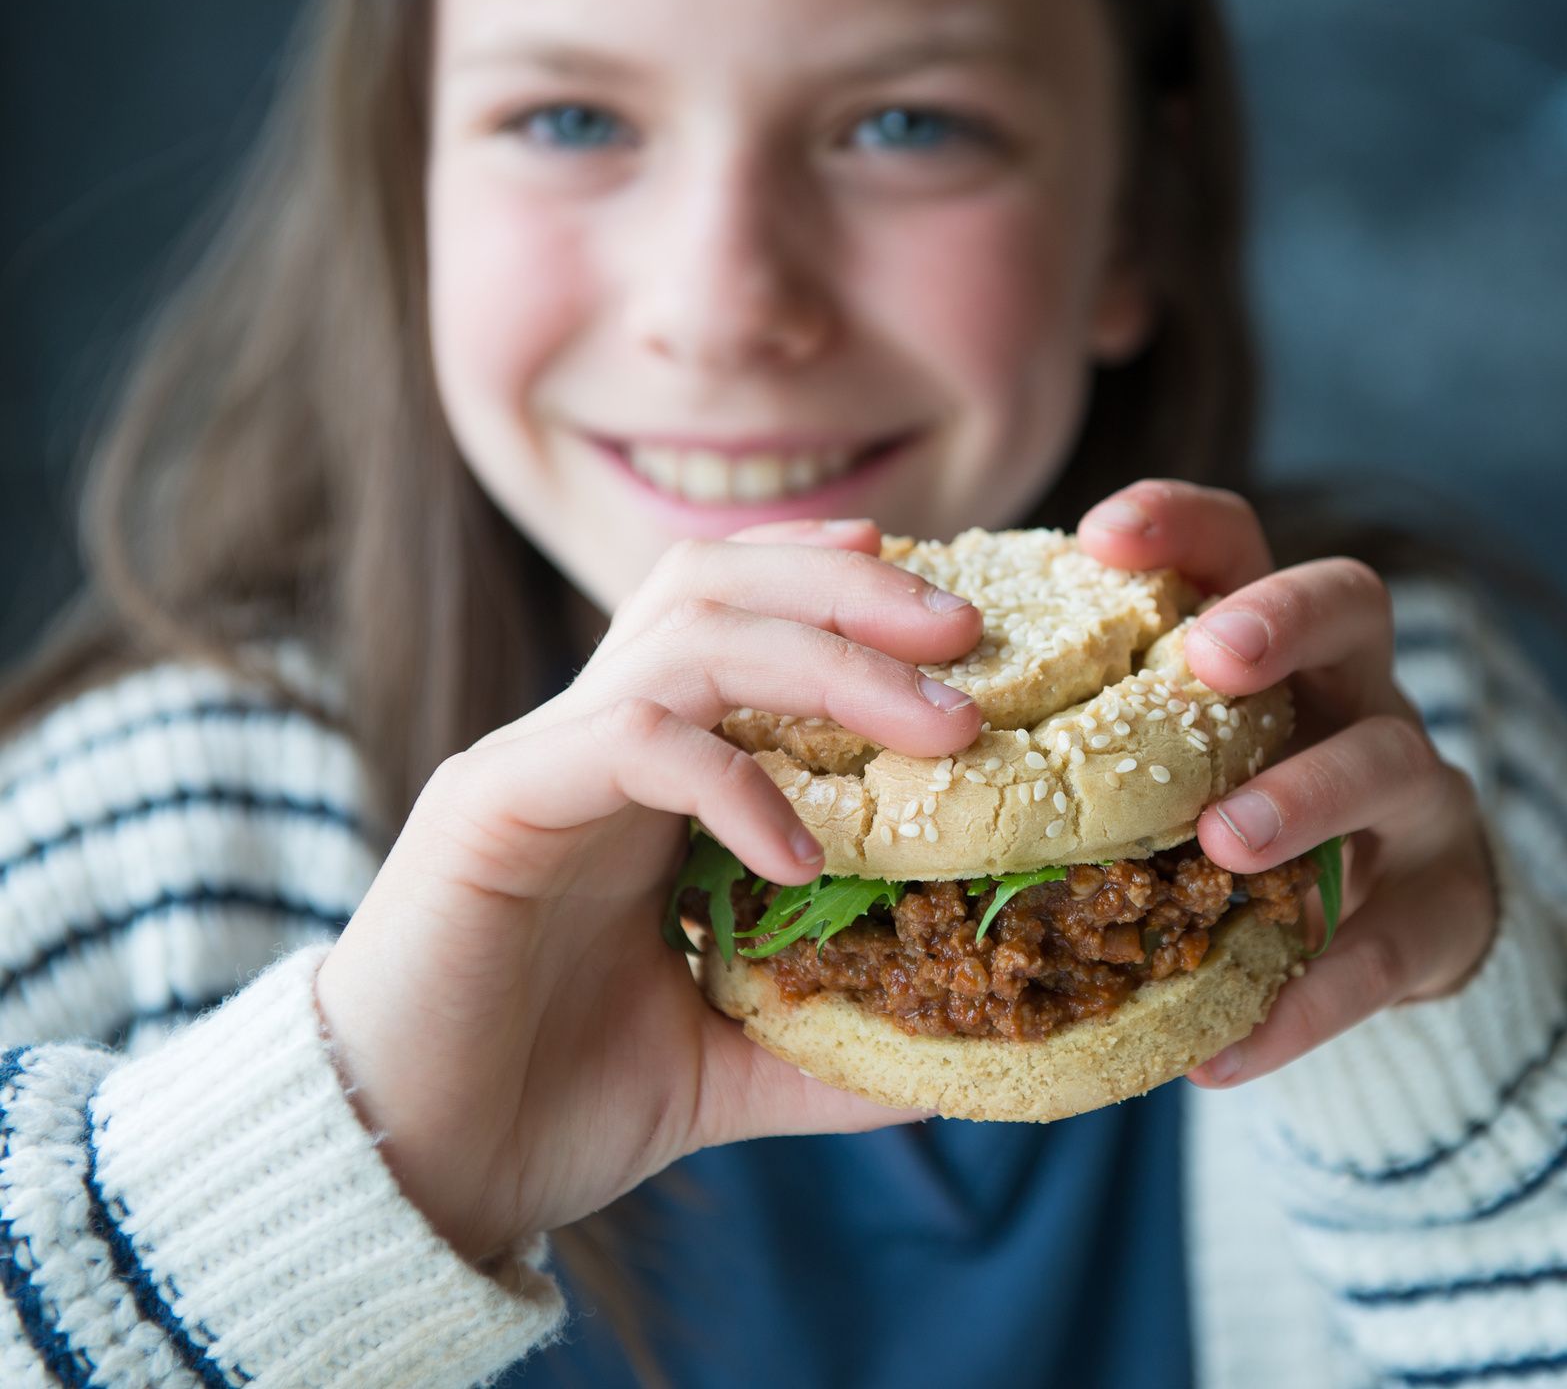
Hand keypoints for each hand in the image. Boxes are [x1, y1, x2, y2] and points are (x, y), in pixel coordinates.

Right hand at [313, 519, 982, 1262]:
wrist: (407, 1177)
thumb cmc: (548, 1103)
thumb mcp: (727, 1064)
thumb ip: (828, 1040)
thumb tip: (953, 1059)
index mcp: (641, 773)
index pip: (734, 612)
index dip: (835, 584)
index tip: (951, 616)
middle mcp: (589, 741)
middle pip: (715, 584)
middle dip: (850, 589)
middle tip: (965, 635)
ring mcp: (536, 763)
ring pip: (687, 637)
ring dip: (828, 660)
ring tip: (941, 727)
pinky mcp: (492, 806)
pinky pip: (633, 739)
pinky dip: (732, 779)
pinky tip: (801, 860)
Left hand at [1078, 482, 1498, 1086]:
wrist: (1405, 927)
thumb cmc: (1244, 819)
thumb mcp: (1183, 761)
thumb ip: (1088, 744)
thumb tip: (897, 764)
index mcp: (1277, 644)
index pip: (1239, 544)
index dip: (1181, 524)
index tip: (1100, 534)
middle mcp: (1357, 693)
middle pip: (1351, 604)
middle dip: (1281, 620)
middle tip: (1211, 658)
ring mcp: (1416, 794)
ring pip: (1388, 760)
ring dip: (1305, 796)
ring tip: (1225, 842)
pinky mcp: (1443, 905)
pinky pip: (1386, 947)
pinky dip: (1310, 997)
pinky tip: (1228, 1050)